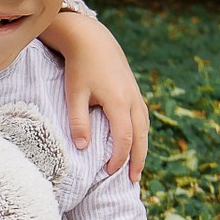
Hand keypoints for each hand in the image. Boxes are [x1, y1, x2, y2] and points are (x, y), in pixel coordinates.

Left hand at [41, 8, 150, 182]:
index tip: (109, 173)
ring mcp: (135, 94)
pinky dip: (141, 133)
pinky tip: (135, 142)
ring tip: (136, 167)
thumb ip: (78, 121)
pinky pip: (142, 117)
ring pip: (144, 126)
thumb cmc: (79, 66)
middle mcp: (132, 99)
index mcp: (119, 102)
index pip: (124, 138)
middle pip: (141, 136)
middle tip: (132, 181)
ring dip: (142, 148)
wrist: (91, 38)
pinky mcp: (133, 90)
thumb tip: (83, 148)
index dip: (119, 158)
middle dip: (137, 160)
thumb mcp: (74, 94)